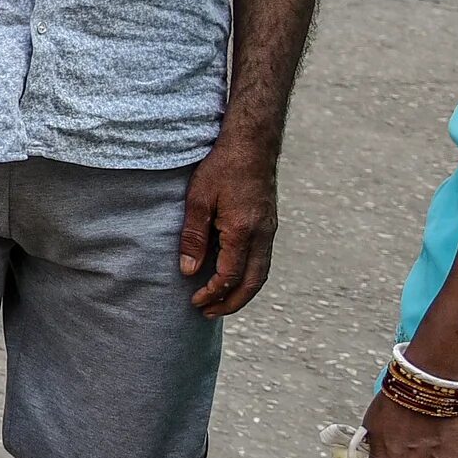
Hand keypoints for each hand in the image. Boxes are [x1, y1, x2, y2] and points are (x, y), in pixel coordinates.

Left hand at [179, 129, 279, 314]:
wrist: (252, 144)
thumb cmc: (222, 167)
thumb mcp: (198, 200)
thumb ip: (193, 236)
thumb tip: (188, 270)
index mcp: (243, 231)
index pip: (230, 275)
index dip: (213, 293)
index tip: (195, 301)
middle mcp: (262, 235)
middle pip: (252, 283)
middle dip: (231, 303)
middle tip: (208, 313)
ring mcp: (269, 231)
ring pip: (261, 274)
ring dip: (242, 293)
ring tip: (220, 303)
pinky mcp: (269, 225)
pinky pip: (262, 261)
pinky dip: (249, 278)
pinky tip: (233, 279)